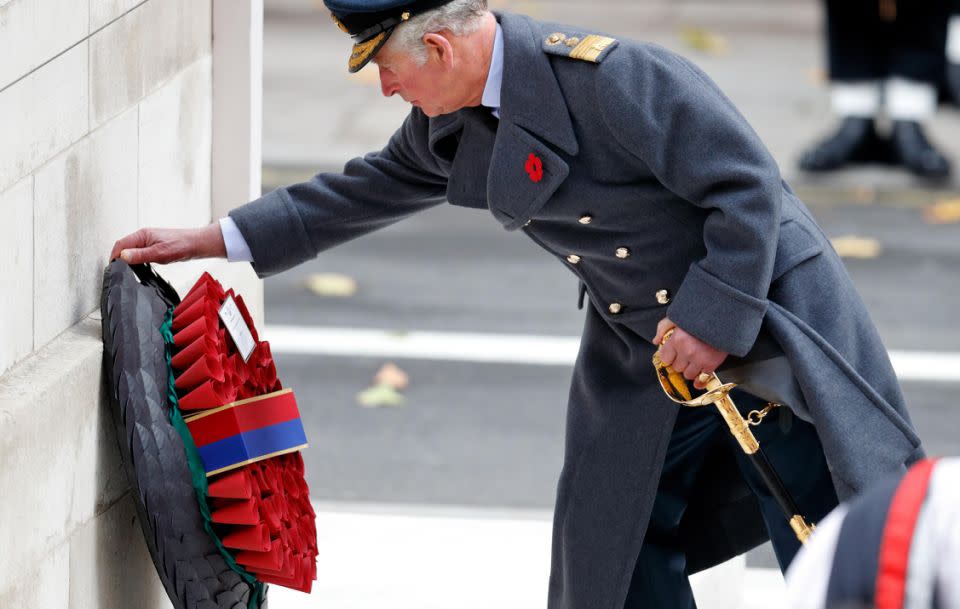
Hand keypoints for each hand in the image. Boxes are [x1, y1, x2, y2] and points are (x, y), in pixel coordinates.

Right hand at [110, 224, 226, 264]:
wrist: (197, 244)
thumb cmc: (181, 246)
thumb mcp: (159, 253)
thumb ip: (140, 255)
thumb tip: (123, 256)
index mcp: (142, 235)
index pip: (120, 244)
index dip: (114, 256)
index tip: (112, 269)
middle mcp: (144, 236)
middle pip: (124, 247)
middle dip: (119, 258)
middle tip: (117, 273)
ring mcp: (149, 241)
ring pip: (132, 250)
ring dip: (127, 259)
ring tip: (125, 272)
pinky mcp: (155, 246)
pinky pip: (140, 252)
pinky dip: (136, 260)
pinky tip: (138, 268)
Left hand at [653, 318, 728, 389]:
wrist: (723, 319)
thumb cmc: (699, 317)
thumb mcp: (677, 317)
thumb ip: (663, 328)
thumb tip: (656, 341)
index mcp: (677, 340)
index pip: (665, 358)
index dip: (669, 357)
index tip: (673, 355)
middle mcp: (686, 351)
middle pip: (677, 368)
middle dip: (680, 363)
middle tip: (686, 356)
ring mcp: (699, 359)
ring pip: (688, 375)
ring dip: (690, 370)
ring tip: (695, 362)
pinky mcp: (711, 364)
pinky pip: (702, 379)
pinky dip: (700, 380)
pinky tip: (700, 376)